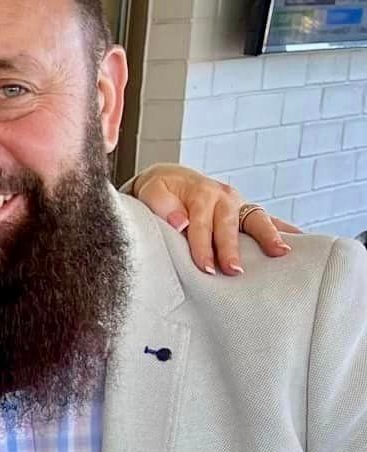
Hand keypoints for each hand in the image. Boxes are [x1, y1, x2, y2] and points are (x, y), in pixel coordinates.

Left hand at [130, 164, 299, 276]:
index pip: (201, 223)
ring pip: (256, 220)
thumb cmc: (160, 192)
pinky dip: (284, 230)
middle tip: (234, 270)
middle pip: (229, 225)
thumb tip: (180, 222)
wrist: (172, 181)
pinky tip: (300, 241)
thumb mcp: (151, 192)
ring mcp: (239, 204)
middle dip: (231, 249)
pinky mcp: (246, 212)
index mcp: (201, 192)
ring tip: (280, 253)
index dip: (202, 246)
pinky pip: (268, 220)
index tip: (205, 267)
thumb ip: (161, 205)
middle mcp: (224, 196)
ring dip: (268, 237)